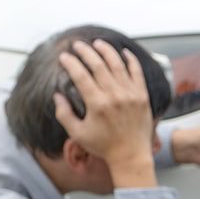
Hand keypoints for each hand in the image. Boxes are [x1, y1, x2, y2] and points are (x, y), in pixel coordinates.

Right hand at [54, 40, 155, 186]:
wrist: (131, 155)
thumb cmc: (103, 146)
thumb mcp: (77, 133)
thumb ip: (64, 114)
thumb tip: (57, 95)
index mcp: (97, 104)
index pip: (81, 75)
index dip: (70, 63)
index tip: (64, 56)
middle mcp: (114, 96)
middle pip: (98, 65)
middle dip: (85, 51)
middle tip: (78, 45)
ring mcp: (130, 94)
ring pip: (117, 65)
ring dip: (106, 51)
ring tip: (97, 43)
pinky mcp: (142, 96)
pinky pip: (137, 73)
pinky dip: (131, 60)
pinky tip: (124, 52)